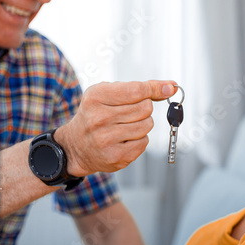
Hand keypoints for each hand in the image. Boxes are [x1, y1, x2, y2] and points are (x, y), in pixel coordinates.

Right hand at [56, 80, 176, 176]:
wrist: (75, 146)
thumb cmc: (95, 115)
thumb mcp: (107, 94)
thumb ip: (138, 89)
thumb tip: (169, 88)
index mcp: (96, 97)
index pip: (137, 90)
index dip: (156, 88)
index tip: (169, 87)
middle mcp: (99, 118)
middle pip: (145, 108)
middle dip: (144, 108)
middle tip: (129, 112)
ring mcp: (106, 139)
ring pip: (147, 125)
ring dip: (142, 124)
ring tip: (125, 126)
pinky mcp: (116, 157)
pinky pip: (144, 142)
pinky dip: (139, 139)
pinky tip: (124, 139)